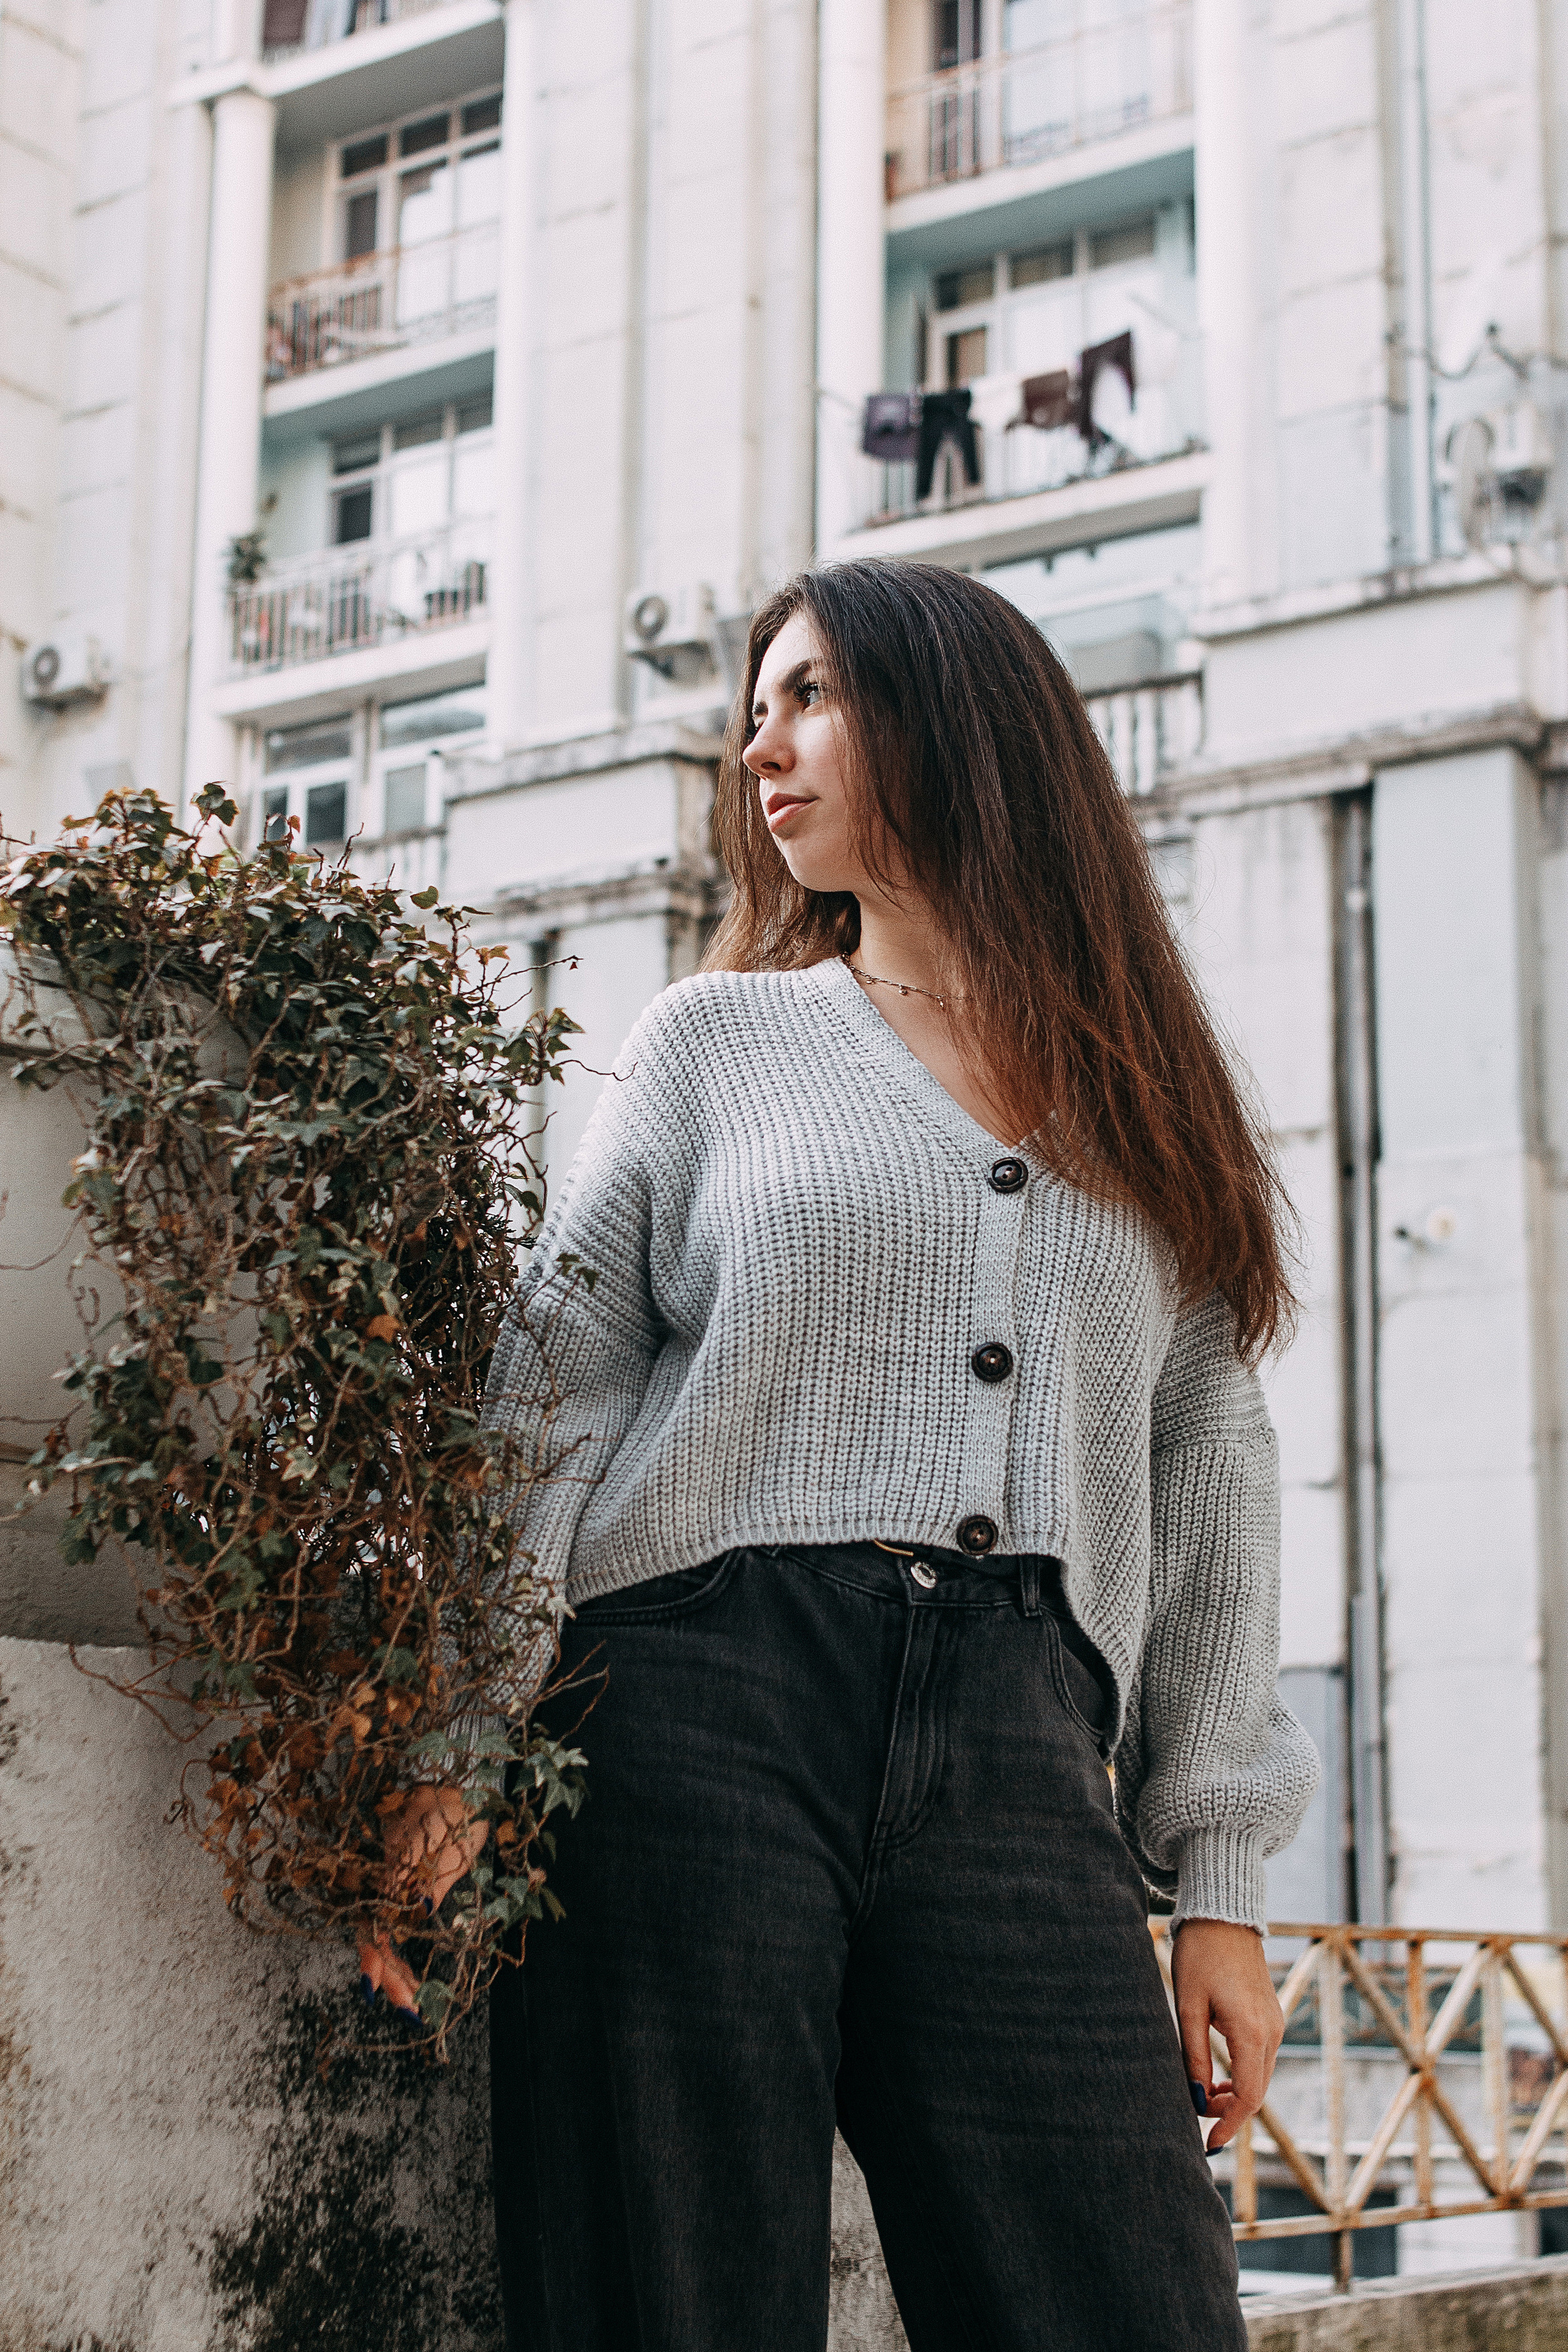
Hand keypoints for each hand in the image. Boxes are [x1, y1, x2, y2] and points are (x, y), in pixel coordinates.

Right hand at [356, 1783, 488, 2019]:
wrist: (457, 1777)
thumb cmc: (461, 1808)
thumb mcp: (455, 1841)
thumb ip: (437, 1876)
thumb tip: (419, 1910)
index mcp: (395, 1868)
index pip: (377, 1922)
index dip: (375, 1958)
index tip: (376, 1992)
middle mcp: (387, 1876)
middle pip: (377, 1933)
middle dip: (390, 1975)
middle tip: (411, 2012)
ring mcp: (392, 1878)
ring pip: (384, 1929)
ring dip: (395, 1967)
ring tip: (409, 2001)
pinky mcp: (402, 1878)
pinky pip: (393, 1918)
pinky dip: (399, 1946)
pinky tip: (405, 1967)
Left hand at [1170, 1917, 1282, 2151]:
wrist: (1223, 1916)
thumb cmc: (1200, 1956)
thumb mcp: (1189, 2007)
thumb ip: (1194, 2056)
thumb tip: (1196, 2099)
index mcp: (1253, 2032)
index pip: (1247, 2096)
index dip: (1228, 2124)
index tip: (1208, 2142)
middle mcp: (1272, 2032)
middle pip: (1257, 2092)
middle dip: (1230, 2113)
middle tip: (1198, 2123)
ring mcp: (1275, 2023)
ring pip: (1260, 2077)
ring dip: (1236, 2095)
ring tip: (1202, 2100)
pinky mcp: (1271, 2016)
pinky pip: (1261, 2059)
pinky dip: (1243, 2076)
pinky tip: (1218, 2079)